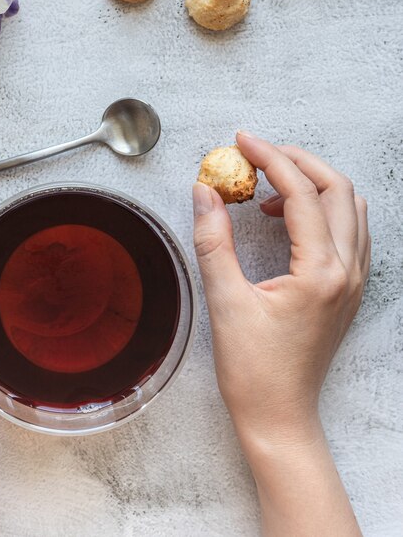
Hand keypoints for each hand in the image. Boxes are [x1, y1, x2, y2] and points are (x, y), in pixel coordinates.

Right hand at [193, 133, 368, 535]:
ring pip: (348, 208)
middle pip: (337, 189)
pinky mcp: (346, 289)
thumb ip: (213, 240)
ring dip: (312, 183)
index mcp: (321, 272)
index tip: (243, 142)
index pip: (302, 194)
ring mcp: (353, 281)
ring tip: (267, 185)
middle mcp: (348, 271)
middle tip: (257, 154)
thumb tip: (204, 193)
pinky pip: (347, 231)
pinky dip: (320, 209)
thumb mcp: (225, 300)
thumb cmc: (253, 368)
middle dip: (297, 161)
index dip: (271, 159)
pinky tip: (285, 218)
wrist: (279, 414)